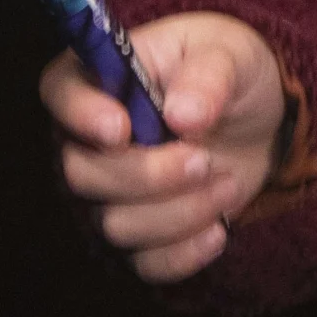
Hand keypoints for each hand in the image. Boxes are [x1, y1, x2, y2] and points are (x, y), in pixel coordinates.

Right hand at [45, 12, 289, 282]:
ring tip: (227, 182)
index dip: (80, 114)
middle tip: (203, 159)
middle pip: (80, 173)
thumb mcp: (231, 54)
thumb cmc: (229, 73)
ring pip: (114, 224)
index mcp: (101, 78)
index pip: (59, 91)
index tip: (121, 129)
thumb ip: (209, 75)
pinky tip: (220, 227)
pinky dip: (184, 252)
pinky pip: (143, 262)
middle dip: (148, 174)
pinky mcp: (138, 234)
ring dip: (179, 211)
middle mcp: (88, 140)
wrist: (257, 122)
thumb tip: (182, 114)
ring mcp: (108, 193)